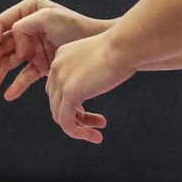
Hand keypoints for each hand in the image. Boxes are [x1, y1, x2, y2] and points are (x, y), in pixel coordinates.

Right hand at [0, 0, 109, 100]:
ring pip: (8, 64)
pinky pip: (23, 76)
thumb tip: (15, 43)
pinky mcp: (40, 64)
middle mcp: (25, 29)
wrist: (100, 46)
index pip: (0, 25)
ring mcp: (32, 47)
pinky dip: (15, 85)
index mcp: (25, 12)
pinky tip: (8, 95)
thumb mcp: (50, 17)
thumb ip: (26, 26)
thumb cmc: (76, 26)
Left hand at [44, 30, 134, 144]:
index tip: (94, 113)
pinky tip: (94, 136)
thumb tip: (92, 88)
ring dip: (77, 129)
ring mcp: (60, 80)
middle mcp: (56, 67)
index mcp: (62, 57)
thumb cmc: (122, 50)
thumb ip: (90, 73)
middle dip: (76, 118)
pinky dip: (77, 132)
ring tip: (96, 135)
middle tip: (97, 126)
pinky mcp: (69, 93)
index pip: (59, 88)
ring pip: (60, 115)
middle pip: (57, 102)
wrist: (125, 45)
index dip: (74, 105)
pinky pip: (66, 122)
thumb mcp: (100, 60)